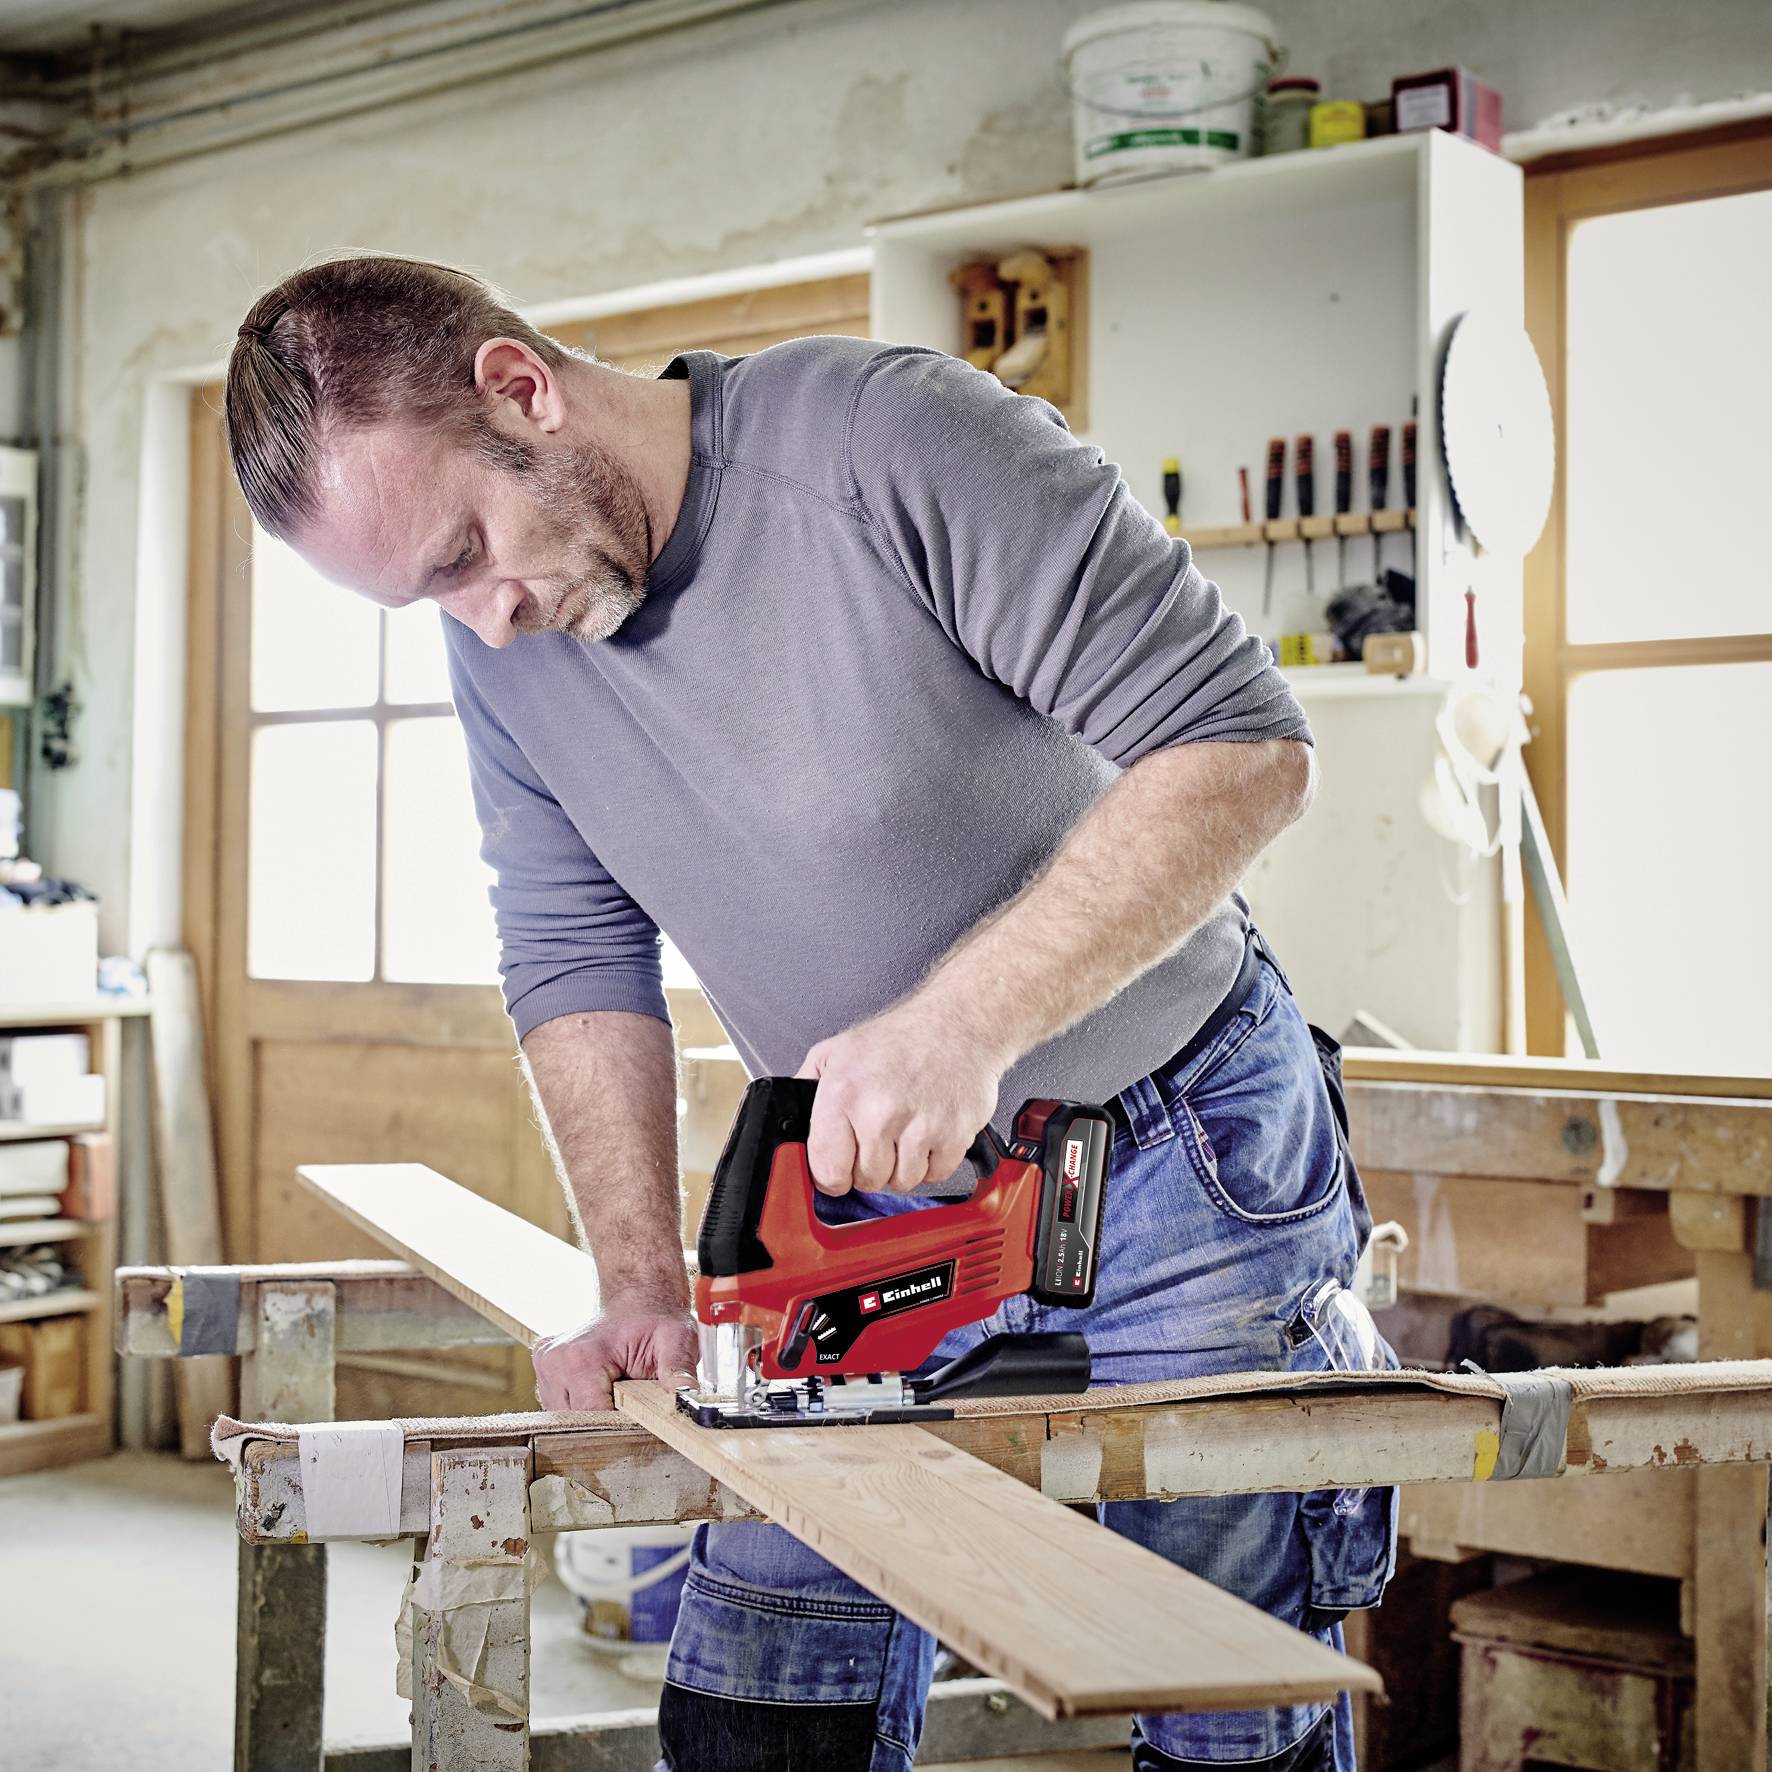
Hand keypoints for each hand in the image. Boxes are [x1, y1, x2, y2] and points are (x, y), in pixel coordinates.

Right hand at [532, 1303, 697, 1410]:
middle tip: (634, 1398)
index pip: (592, 1416)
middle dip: (607, 1417)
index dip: (619, 1422)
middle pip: (577, 1421)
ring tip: (618, 1388)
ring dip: (594, 1412)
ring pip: (568, 1417)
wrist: (639, 1300)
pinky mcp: (545, 1371)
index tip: (641, 1414)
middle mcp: (554, 1361)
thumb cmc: (656, 1320)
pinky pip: (563, 1406)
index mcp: (580, 1358)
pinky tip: (603, 1387)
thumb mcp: (676, 1340)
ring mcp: (545, 1367)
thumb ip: (678, 1369)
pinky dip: (584, 1404)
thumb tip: (686, 1395)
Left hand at [797, 1002, 1003, 1195]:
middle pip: (867, 1181)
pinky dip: (932, 1163)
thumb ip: (806, 1088)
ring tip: (903, 1135)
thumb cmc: (899, 1038)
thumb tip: (789, 1124)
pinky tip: (928, 1134)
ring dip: (901, 1167)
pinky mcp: (955, 1135)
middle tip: (877, 1140)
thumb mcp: (835, 1052)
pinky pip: (936, 1175)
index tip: (839, 1168)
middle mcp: (880, 1112)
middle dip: (869, 1167)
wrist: (957, 1023)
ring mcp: (920, 1126)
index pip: (827, 1171)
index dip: (832, 1175)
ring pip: (902, 1182)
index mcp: (844, 1094)